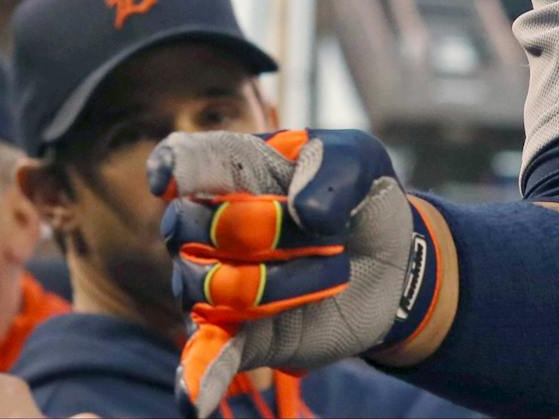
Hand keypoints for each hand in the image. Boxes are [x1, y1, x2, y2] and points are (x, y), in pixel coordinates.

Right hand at [151, 129, 428, 416]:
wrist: (391, 261)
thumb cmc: (362, 198)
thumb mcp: (361, 162)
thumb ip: (333, 171)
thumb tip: (304, 213)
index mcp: (237, 170)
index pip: (185, 163)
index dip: (170, 169)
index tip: (167, 180)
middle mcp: (212, 225)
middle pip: (190, 225)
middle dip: (259, 227)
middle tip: (325, 231)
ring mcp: (221, 283)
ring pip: (213, 286)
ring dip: (282, 283)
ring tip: (333, 272)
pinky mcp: (242, 334)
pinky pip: (207, 356)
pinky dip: (197, 377)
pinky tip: (193, 400)